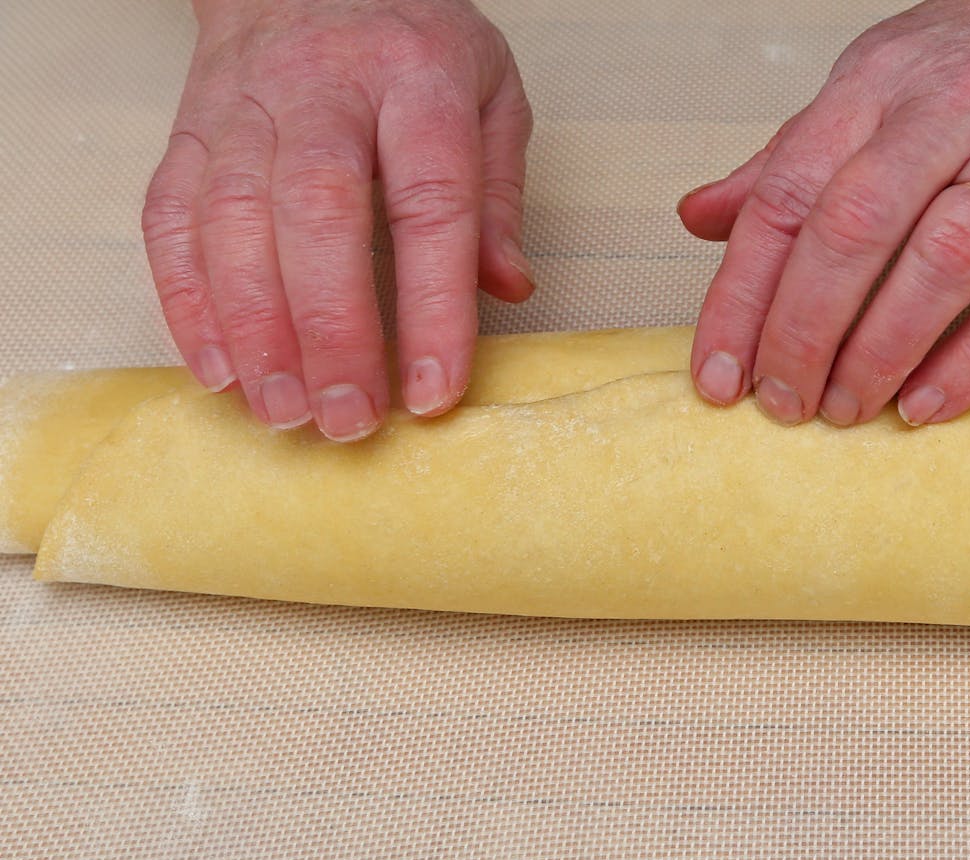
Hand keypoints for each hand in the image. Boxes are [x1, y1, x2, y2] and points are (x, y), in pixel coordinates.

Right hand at [143, 0, 533, 440]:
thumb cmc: (409, 40)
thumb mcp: (489, 93)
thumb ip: (496, 194)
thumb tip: (507, 289)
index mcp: (416, 79)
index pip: (430, 203)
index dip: (433, 305)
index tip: (435, 390)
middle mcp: (322, 90)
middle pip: (318, 212)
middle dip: (331, 329)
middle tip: (348, 419)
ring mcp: (243, 109)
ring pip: (234, 219)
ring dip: (254, 329)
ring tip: (283, 413)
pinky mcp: (187, 133)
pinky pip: (172, 219)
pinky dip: (188, 300)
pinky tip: (219, 368)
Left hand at [679, 0, 969, 425]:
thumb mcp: (870, 80)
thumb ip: (788, 157)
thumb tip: (700, 219)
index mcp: (873, 86)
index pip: (784, 197)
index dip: (741, 296)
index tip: (718, 371)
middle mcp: (943, 116)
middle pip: (852, 231)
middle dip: (802, 332)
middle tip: (781, 401)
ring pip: (939, 261)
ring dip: (880, 351)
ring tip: (845, 407)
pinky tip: (926, 404)